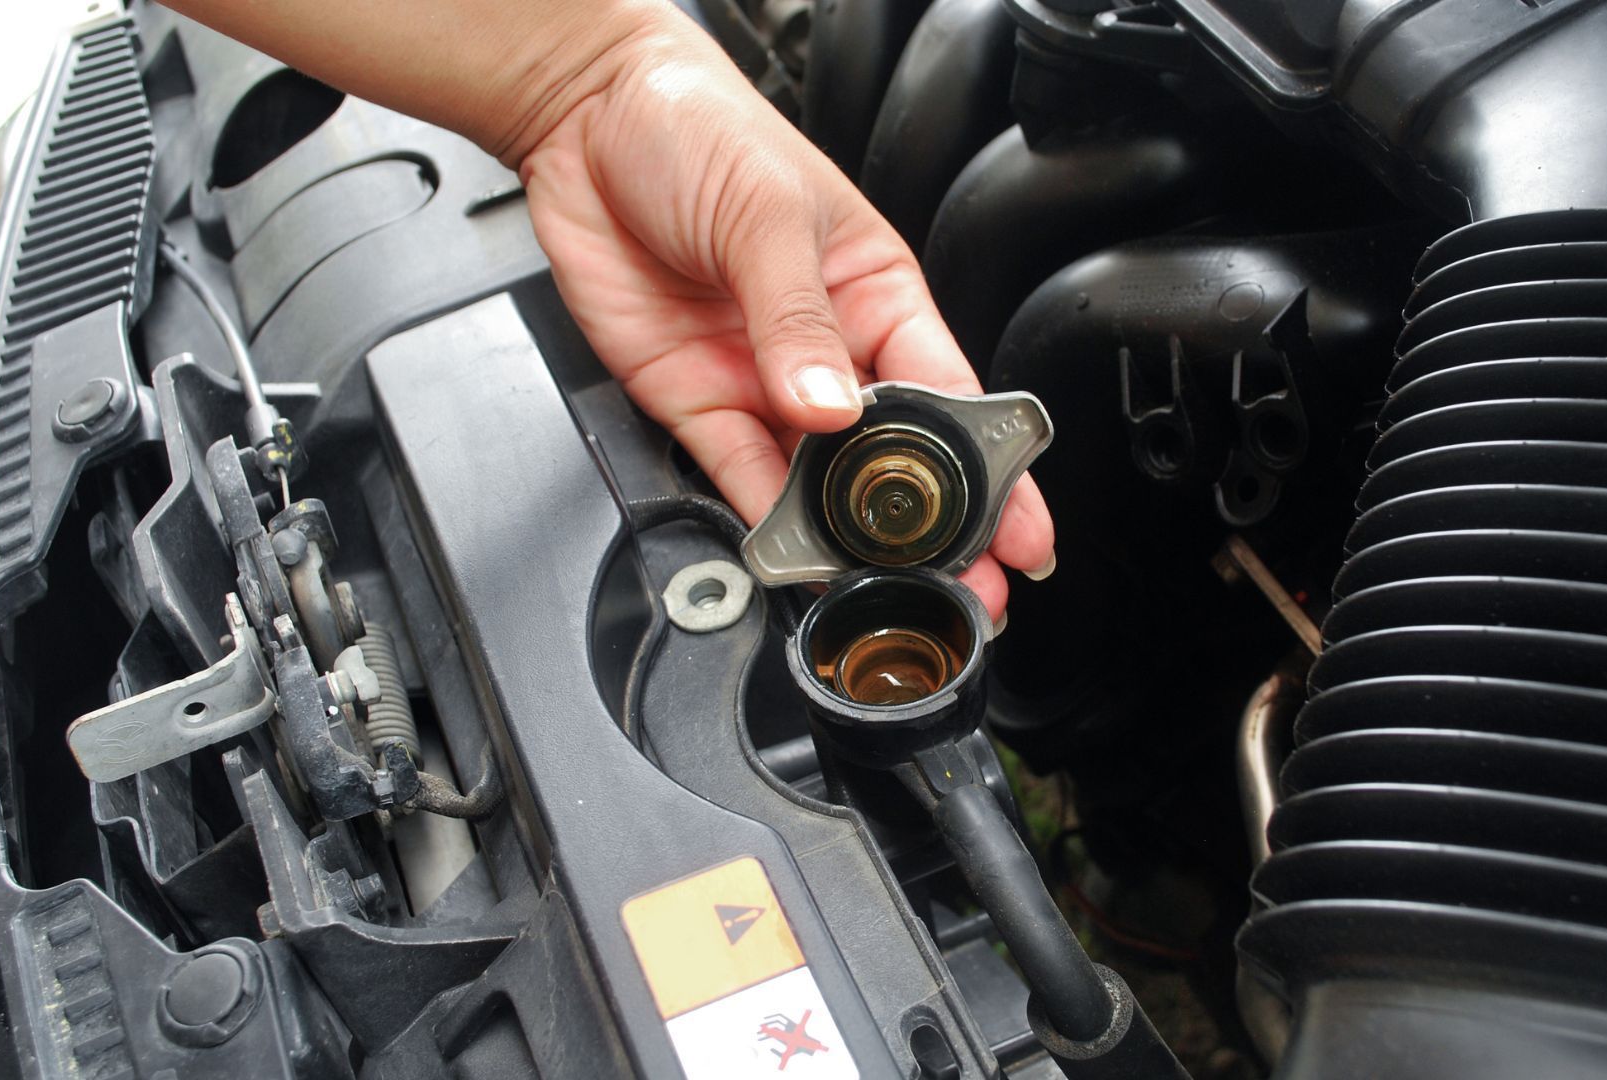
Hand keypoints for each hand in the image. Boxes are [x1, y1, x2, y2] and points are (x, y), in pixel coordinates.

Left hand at [516, 7, 1052, 616]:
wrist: (585, 116)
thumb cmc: (698, 129)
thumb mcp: (768, 213)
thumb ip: (796, 320)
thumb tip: (831, 409)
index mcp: (877, 292)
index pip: (952, 395)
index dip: (995, 469)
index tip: (1022, 529)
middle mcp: (826, 348)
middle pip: (891, 458)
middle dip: (931, 531)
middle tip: (966, 592)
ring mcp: (761, 381)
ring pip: (817, 484)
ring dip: (847, 542)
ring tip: (877, 590)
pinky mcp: (694, 400)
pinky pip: (736, 476)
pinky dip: (761, 524)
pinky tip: (792, 557)